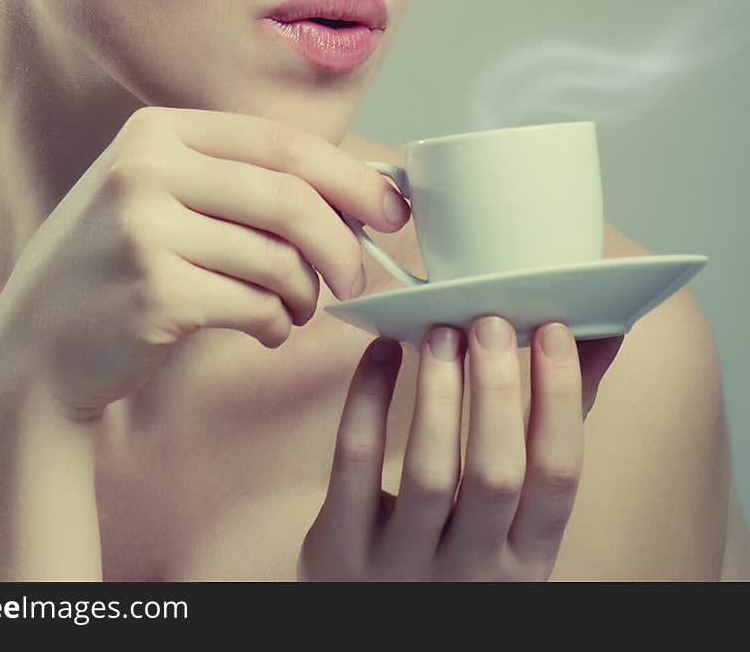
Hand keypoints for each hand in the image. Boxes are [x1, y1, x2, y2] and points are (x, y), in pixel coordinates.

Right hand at [0, 107, 405, 420]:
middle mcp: (145, 169)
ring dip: (306, 294)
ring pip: (278, 259)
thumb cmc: (117, 265)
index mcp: (157, 131)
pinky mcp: (154, 294)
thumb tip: (358, 188)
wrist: (35, 345)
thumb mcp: (158, 193)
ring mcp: (144, 230)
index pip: (282, 143)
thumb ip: (239, 179)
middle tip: (358, 276)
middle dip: (343, 242)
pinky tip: (266, 330)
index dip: (350, 176)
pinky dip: (278, 324)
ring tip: (296, 308)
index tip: (391, 208)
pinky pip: (257, 307)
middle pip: (291, 198)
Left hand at [297, 316, 623, 580]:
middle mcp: (471, 569)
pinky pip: (356, 464)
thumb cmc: (460, 548)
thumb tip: (599, 336)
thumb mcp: (517, 513)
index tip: (555, 331)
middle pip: (495, 475)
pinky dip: (367, 401)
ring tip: (441, 331)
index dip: (560, 400)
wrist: (374, 627)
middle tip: (490, 321)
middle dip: (497, 392)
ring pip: (429, 473)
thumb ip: (555, 425)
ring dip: (438, 394)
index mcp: (527, 558)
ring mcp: (402, 564)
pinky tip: (382, 350)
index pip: (558, 476)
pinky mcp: (342, 547)